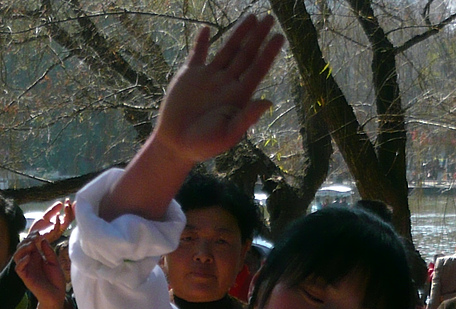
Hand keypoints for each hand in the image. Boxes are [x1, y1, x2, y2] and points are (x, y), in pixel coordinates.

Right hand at [14, 236, 67, 308]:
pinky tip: (29, 257)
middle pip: (21, 248)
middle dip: (26, 241)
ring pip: (17, 256)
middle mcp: (30, 262)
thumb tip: (43, 240)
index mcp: (37, 258)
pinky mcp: (25, 277)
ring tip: (31, 245)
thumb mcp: (54, 263)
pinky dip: (21, 261)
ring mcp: (27, 269)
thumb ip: (49, 252)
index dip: (31, 238)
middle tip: (34, 238)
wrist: (56, 295)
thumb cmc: (56, 280)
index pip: (29, 245)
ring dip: (22, 249)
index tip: (37, 233)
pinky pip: (18, 268)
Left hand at [27, 200, 73, 243]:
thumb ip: (52, 211)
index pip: (68, 216)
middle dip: (71, 210)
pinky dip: (58, 221)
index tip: (68, 199)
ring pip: (66, 224)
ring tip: (66, 205)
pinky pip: (57, 229)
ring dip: (67, 214)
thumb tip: (60, 203)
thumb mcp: (45, 217)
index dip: (70, 208)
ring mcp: (56, 233)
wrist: (30, 238)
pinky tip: (58, 215)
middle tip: (69, 202)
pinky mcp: (51, 235)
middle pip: (69, 220)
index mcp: (60, 225)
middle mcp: (60, 229)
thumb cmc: (38, 229)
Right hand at [152, 15, 283, 165]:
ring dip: (239, 34)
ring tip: (252, 17)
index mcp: (238, 96)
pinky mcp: (189, 76)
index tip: (279, 37)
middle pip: (246, 55)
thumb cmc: (204, 145)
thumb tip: (268, 102)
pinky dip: (201, 42)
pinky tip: (206, 28)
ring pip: (228, 50)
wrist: (176, 145)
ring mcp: (208, 78)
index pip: (257, 69)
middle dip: (258, 37)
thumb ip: (246, 118)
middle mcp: (226, 83)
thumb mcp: (227, 135)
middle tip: (270, 19)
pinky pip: (197, 54)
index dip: (269, 53)